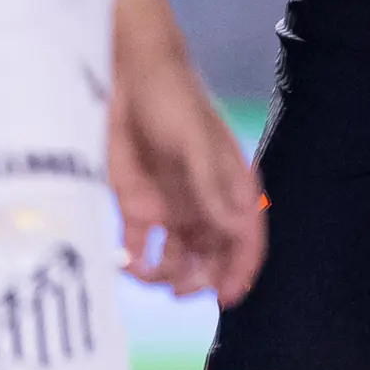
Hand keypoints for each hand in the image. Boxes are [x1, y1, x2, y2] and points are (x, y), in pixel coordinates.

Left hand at [110, 9, 264, 303]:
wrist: (124, 74)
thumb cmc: (172, 98)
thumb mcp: (195, 140)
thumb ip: (212, 185)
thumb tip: (234, 227)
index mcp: (230, 186)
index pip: (246, 236)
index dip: (241, 269)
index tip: (227, 296)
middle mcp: (204, 203)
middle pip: (213, 256)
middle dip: (202, 278)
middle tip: (181, 289)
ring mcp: (171, 208)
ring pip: (178, 260)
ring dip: (168, 276)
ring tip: (146, 274)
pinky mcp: (136, 207)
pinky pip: (141, 249)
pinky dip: (135, 263)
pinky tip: (125, 261)